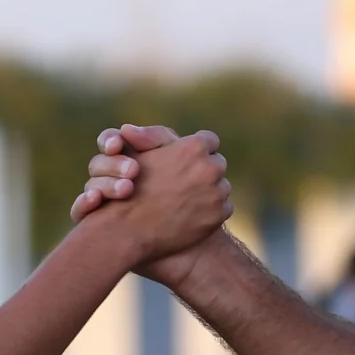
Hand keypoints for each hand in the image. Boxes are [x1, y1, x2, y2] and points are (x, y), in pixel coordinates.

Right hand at [68, 123, 181, 223]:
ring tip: (126, 189)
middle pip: (97, 164)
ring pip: (90, 186)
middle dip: (113, 165)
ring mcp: (102, 203)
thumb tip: (126, 129)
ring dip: (106, 185)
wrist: (191, 243)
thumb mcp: (181, 158)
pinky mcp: (96, 224)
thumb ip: (158, 138)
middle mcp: (109, 179)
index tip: (116, 145)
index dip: (110, 141)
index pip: (109, 142)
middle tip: (133, 171)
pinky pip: (79, 211)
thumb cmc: (187, 193)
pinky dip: (84, 204)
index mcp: (126, 159)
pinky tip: (95, 201)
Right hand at [79, 127, 230, 268]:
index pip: (209, 141)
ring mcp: (217, 192)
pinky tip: (191, 214)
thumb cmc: (130, 188)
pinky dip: (211, 211)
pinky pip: (223, 207)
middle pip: (218, 164)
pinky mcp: (219, 215)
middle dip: (205, 171)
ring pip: (222, 187)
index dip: (196, 151)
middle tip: (185, 182)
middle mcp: (211, 167)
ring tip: (185, 199)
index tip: (186, 160)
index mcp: (194, 147)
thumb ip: (152, 136)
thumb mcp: (139, 154)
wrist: (130, 230)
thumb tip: (140, 125)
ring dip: (210, 191)